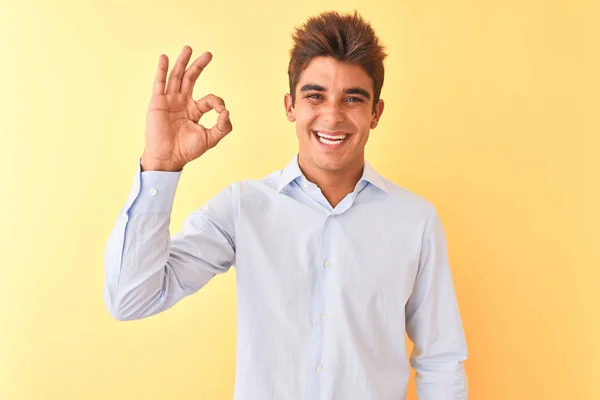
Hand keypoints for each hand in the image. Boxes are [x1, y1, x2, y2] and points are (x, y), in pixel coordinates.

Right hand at [141, 46, 232, 170]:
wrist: (168, 157)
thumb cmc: (187, 150)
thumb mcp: (210, 139)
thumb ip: (222, 127)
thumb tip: (227, 112)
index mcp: (195, 110)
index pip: (209, 99)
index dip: (217, 102)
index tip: (222, 112)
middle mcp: (183, 102)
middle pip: (191, 79)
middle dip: (199, 66)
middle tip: (208, 54)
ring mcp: (170, 101)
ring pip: (177, 77)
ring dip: (182, 62)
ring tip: (188, 48)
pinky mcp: (158, 102)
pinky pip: (160, 83)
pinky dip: (162, 70)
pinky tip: (164, 58)